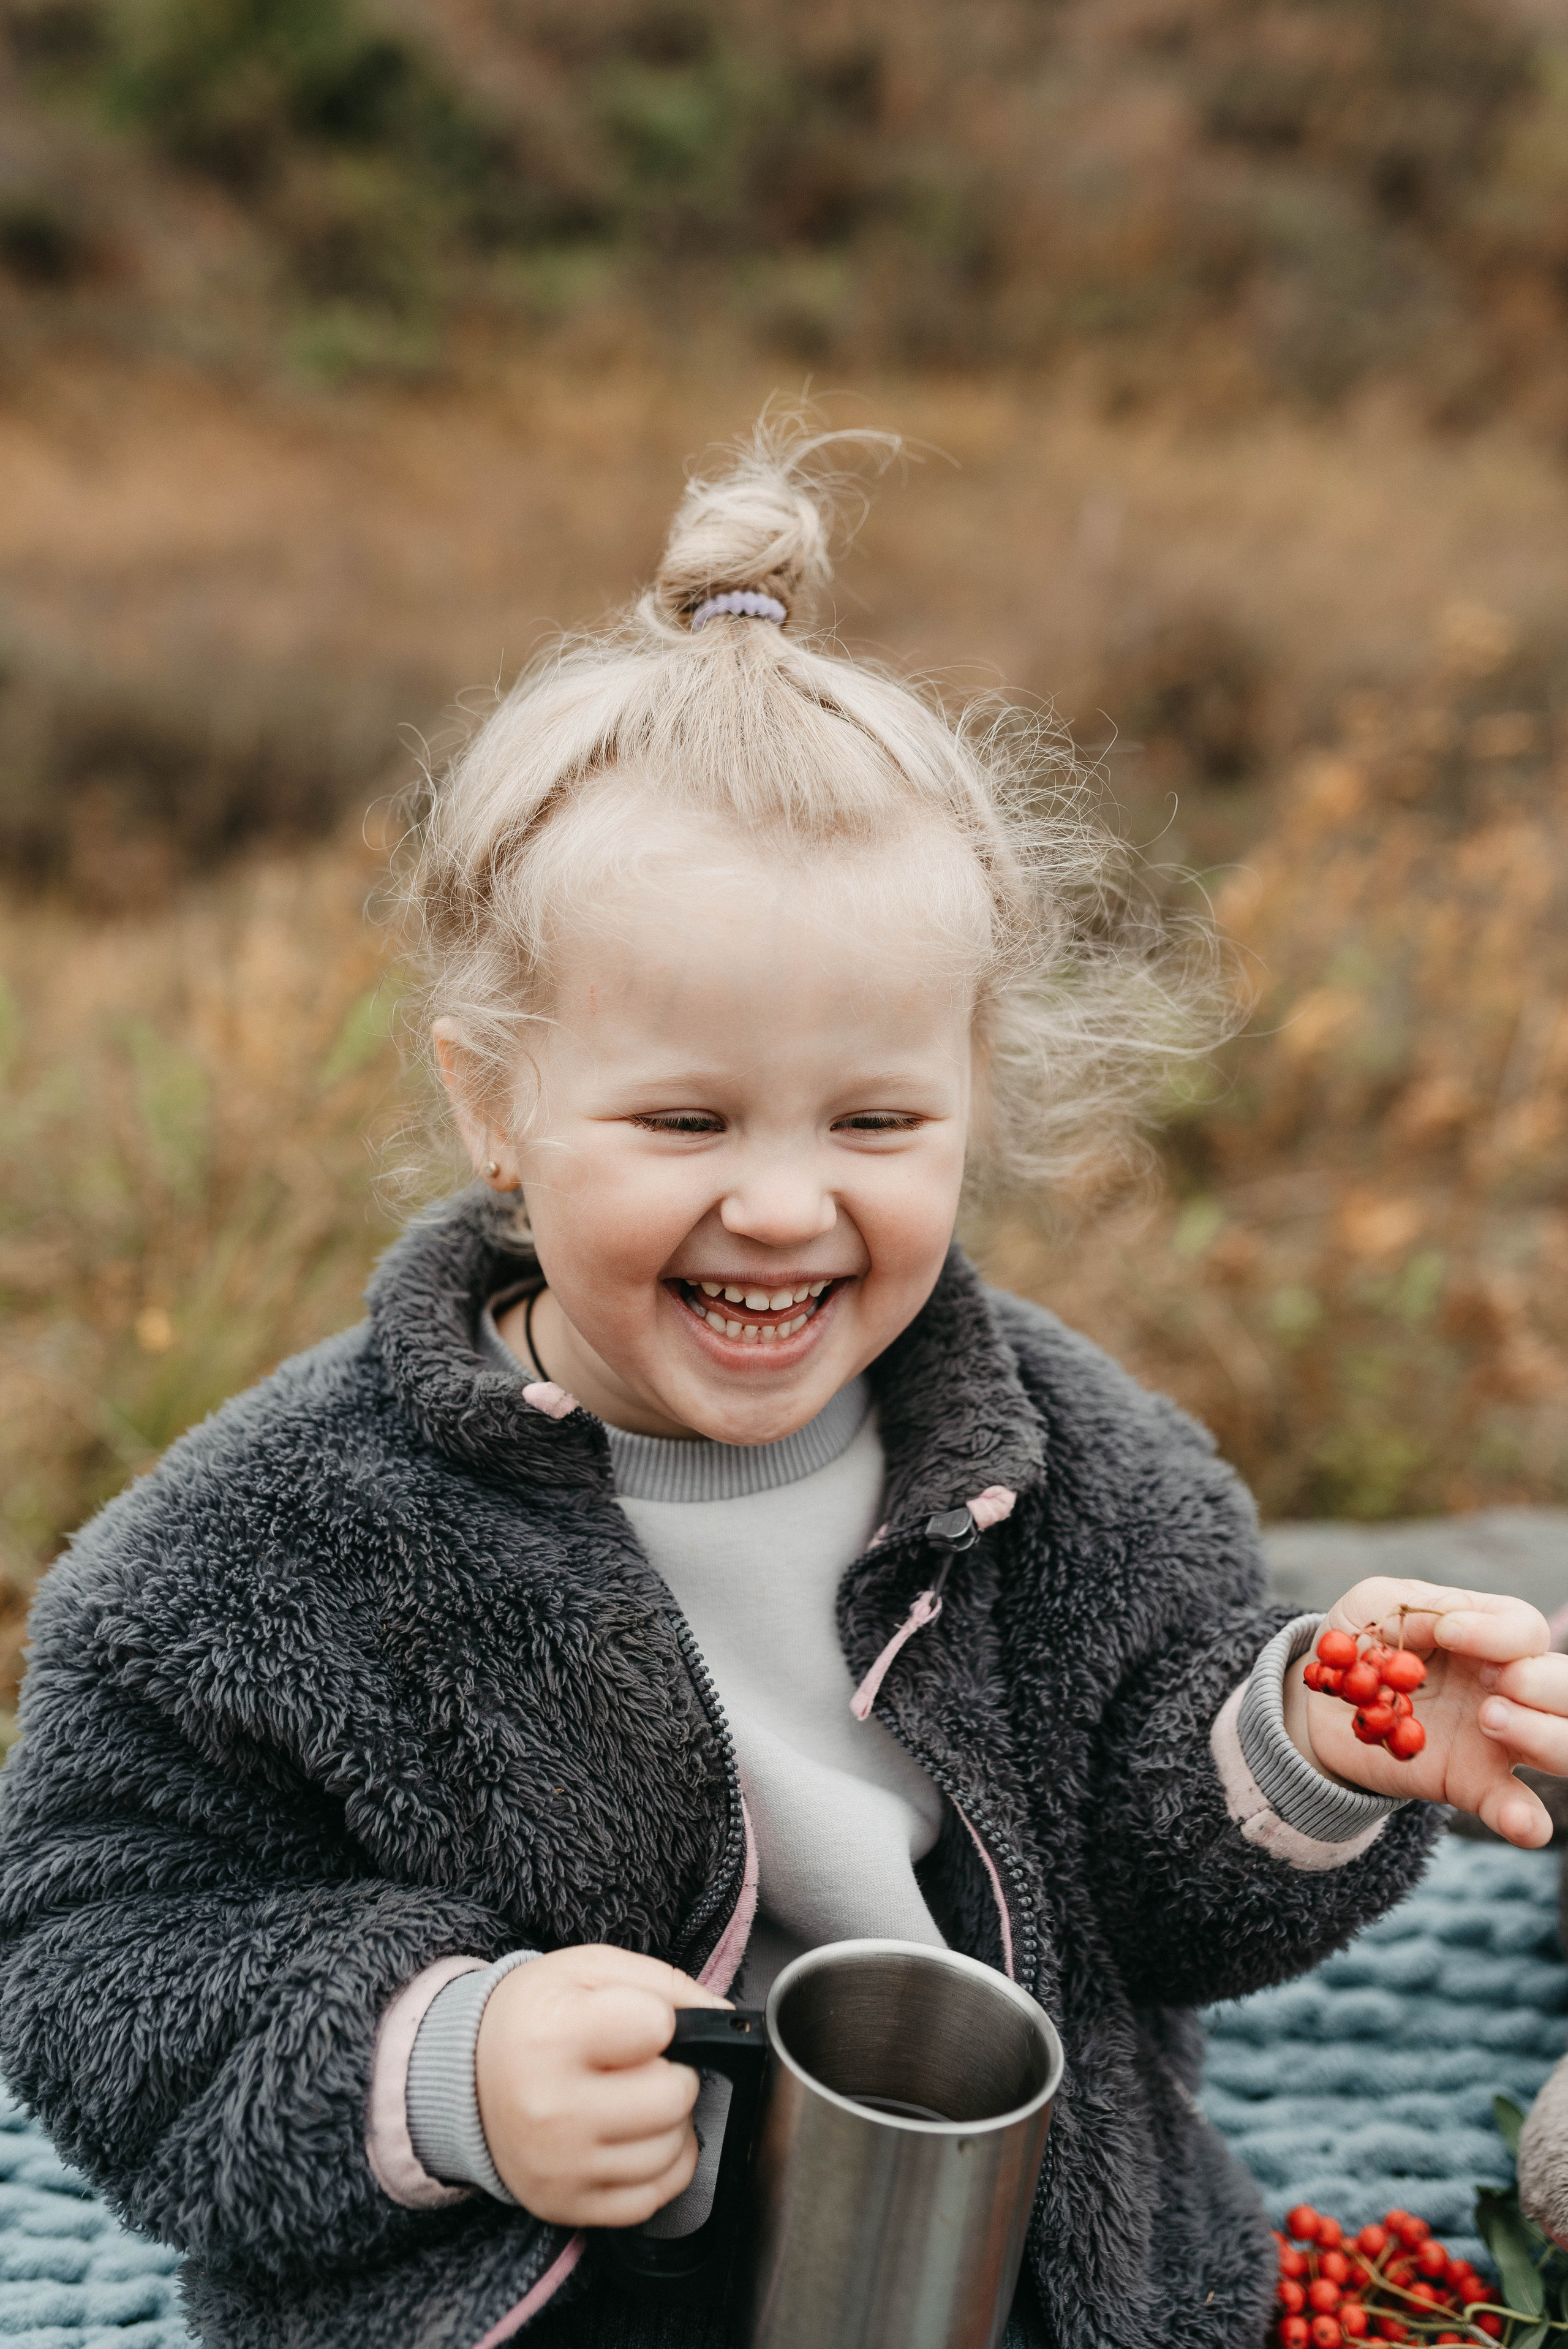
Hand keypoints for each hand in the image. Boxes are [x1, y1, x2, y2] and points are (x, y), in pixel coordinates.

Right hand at [474, 1944, 729, 2226]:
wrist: (466, 2076)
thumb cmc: (535, 2015)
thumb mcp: (590, 1969)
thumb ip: (666, 1985)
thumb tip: (727, 2017)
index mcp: (553, 2036)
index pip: (657, 2027)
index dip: (660, 2020)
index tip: (639, 2021)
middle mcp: (553, 2110)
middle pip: (674, 2096)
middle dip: (673, 2073)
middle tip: (643, 2064)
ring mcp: (560, 2167)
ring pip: (672, 2150)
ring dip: (671, 2121)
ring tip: (634, 2098)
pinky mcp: (566, 2207)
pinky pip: (654, 2198)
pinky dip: (662, 2166)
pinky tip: (634, 2137)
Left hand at [1283, 1580, 1567, 1847]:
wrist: (1323, 1709)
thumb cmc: (1359, 1644)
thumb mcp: (1373, 1606)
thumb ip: (1414, 1608)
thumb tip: (1449, 1622)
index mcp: (1487, 1636)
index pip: (1525, 1628)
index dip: (1497, 1631)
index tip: (1448, 1634)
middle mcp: (1508, 1689)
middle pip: (1566, 1688)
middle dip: (1543, 1684)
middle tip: (1492, 1684)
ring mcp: (1499, 1742)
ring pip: (1563, 1745)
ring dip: (1544, 1735)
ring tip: (1490, 1721)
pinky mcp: (1476, 1786)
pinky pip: (1519, 1810)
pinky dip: (1526, 1819)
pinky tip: (1518, 1822)